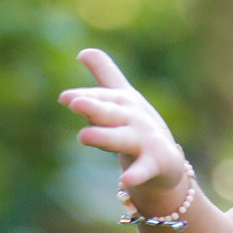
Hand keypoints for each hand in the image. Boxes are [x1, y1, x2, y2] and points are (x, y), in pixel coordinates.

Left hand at [57, 48, 190, 205]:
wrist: (167, 160)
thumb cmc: (138, 126)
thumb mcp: (121, 98)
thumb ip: (104, 74)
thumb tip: (82, 51)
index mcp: (123, 104)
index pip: (101, 98)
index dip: (85, 97)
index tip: (65, 98)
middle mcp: (133, 119)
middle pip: (110, 113)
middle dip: (94, 107)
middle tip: (74, 103)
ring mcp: (146, 140)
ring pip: (122, 139)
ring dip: (105, 137)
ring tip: (83, 137)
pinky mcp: (157, 162)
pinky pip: (144, 169)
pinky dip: (136, 174)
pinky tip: (126, 181)